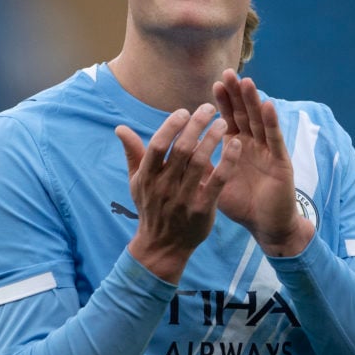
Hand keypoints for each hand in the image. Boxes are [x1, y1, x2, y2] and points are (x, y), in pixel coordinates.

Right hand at [115, 104, 240, 282]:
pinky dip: (227, 161)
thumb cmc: (150, 208)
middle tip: (209, 108)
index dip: (171, 126)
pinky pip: (217, 181)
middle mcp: (164, 186)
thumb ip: (132, 154)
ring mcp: (184, 199)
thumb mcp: (136, 183)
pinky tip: (234, 145)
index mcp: (147, 177)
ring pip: (200, 162)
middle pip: (182, 149)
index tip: (184, 112)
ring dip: (213, 139)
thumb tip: (120, 128)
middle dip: (196, 125)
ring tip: (223, 122)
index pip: (157, 145)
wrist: (162, 246)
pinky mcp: (203, 209)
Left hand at [213, 69, 314, 256]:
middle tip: (230, 73)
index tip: (215, 83)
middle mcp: (253, 144)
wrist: (264, 225)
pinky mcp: (281, 161)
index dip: (224, 102)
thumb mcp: (213, 182)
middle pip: (244, 114)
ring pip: (260, 121)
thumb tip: (175, 150)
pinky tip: (267, 106)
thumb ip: (199, 164)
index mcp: (237, 146)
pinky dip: (271, 122)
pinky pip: (274, 139)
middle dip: (237, 94)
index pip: (230, 118)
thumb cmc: (240, 203)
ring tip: (247, 82)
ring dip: (253, 102)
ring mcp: (268, 150)